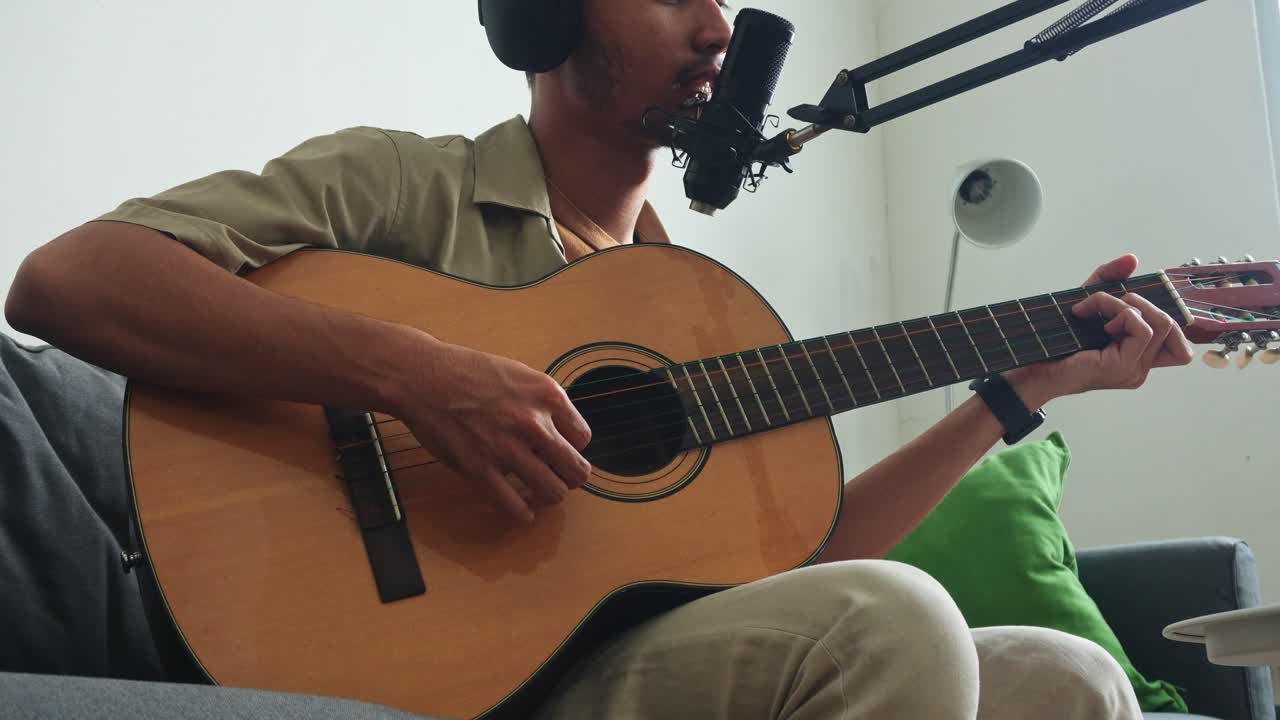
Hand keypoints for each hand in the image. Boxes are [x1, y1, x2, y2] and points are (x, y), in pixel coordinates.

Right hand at [395, 340, 592, 523]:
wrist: (423, 377)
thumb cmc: (467, 372)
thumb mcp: (520, 376)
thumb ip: (542, 404)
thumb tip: (560, 432)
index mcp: (547, 396)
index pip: (583, 439)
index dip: (572, 449)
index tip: (561, 453)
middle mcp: (533, 423)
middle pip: (576, 470)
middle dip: (570, 478)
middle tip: (558, 478)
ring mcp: (507, 448)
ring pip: (553, 492)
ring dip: (549, 496)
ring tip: (539, 492)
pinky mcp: (480, 469)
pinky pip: (515, 506)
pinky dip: (523, 514)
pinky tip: (522, 511)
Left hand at [1007, 254, 1193, 401]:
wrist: (1028, 369)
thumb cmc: (1054, 342)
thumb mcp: (1086, 303)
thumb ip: (1109, 281)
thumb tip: (1132, 259)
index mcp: (1136, 358)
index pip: (1180, 347)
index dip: (1165, 316)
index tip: (1129, 303)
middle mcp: (1140, 367)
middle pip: (1172, 325)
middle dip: (1141, 301)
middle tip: (1105, 303)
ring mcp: (1133, 369)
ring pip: (1160, 323)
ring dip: (1124, 304)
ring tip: (1095, 308)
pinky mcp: (1122, 367)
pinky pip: (1141, 328)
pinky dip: (1118, 311)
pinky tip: (1091, 317)